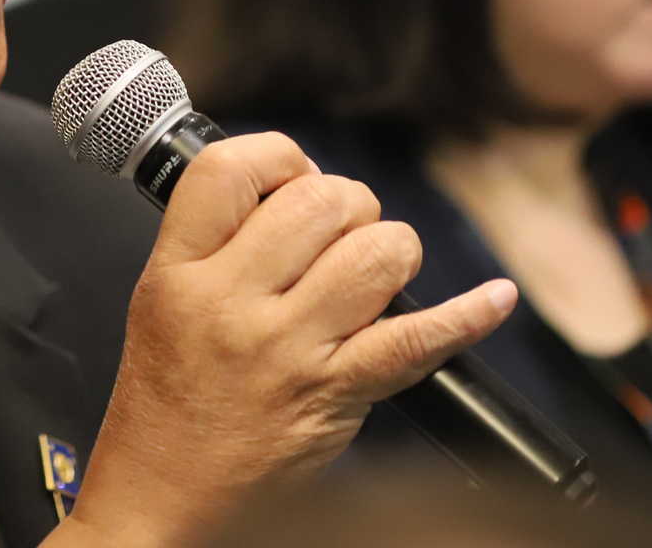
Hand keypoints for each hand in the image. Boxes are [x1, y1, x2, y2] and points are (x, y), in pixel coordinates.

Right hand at [48, 133, 516, 547]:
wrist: (164, 495)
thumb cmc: (166, 402)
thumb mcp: (160, 298)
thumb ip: (216, 239)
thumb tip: (296, 184)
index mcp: (179, 272)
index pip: (229, 169)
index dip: (278, 156)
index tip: (293, 174)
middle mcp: (232, 303)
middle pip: (319, 202)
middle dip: (346, 204)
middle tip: (339, 233)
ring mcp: (289, 350)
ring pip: (375, 252)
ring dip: (389, 250)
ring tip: (373, 274)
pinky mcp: (336, 395)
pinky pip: (417, 339)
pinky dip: (467, 315)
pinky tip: (492, 299)